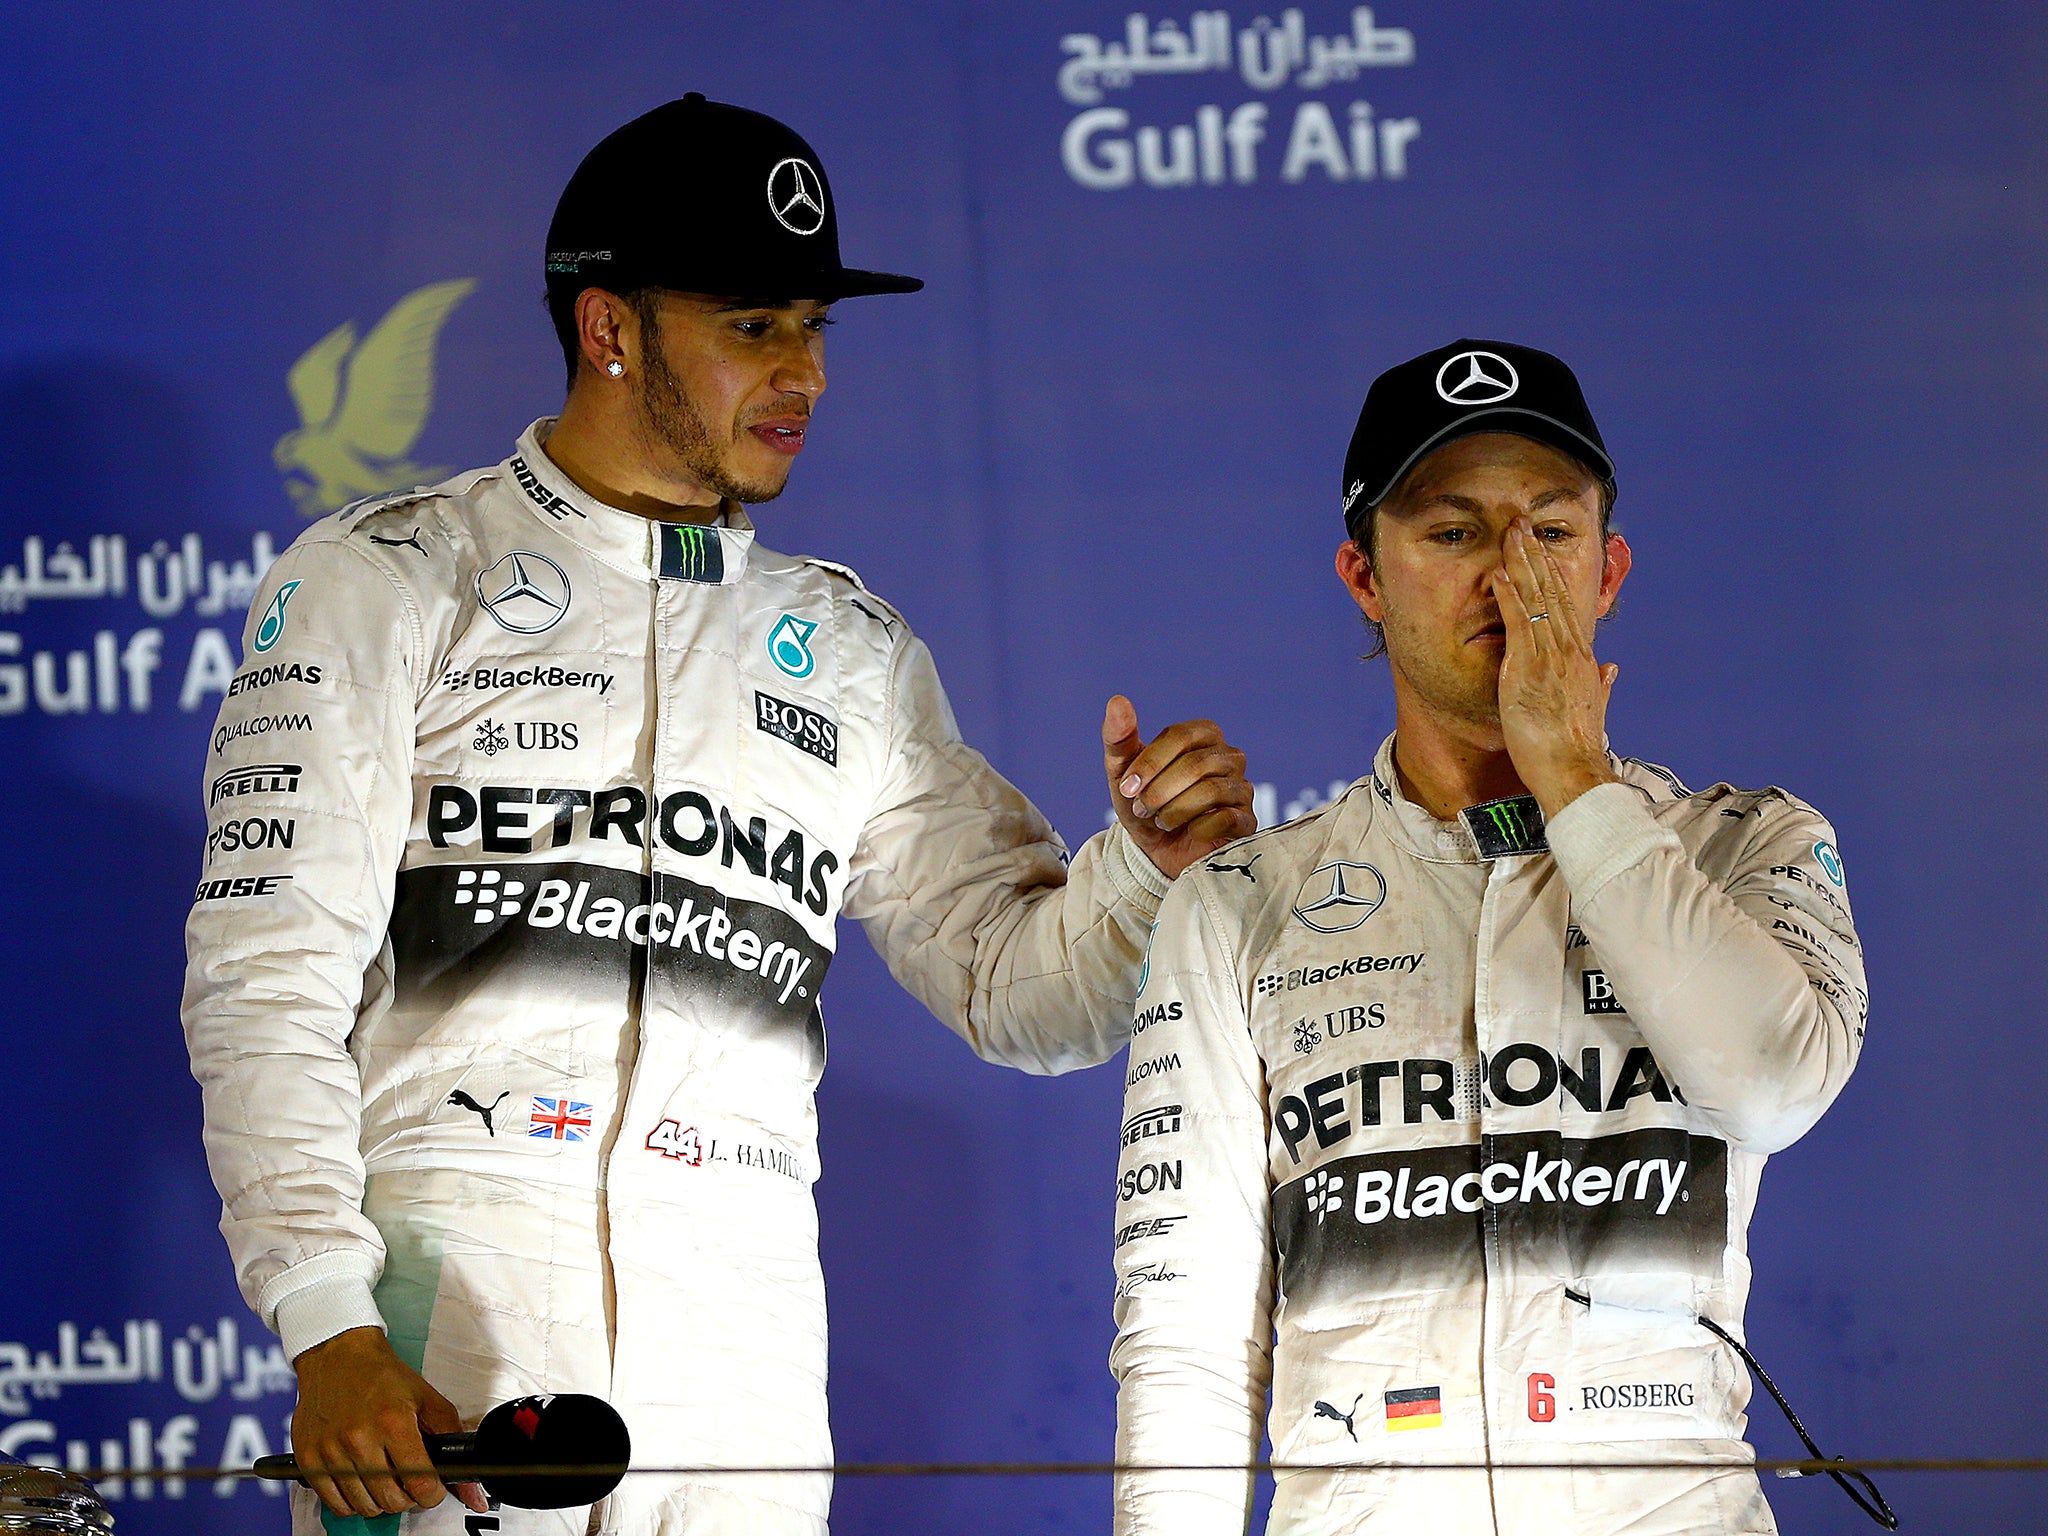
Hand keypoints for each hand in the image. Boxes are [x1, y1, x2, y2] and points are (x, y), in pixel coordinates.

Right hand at [289, 1327, 489, 1518]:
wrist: (337, 1355)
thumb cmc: (383, 1377)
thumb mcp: (427, 1399)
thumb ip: (452, 1440)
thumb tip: (472, 1489)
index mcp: (394, 1423)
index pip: (420, 1483)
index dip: (432, 1494)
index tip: (432, 1488)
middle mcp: (359, 1439)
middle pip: (391, 1500)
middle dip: (408, 1498)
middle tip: (408, 1481)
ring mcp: (330, 1451)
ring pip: (364, 1506)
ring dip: (380, 1500)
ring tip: (385, 1477)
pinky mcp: (308, 1459)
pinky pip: (335, 1504)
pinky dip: (352, 1501)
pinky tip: (361, 1481)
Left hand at [1103, 696, 1256, 878]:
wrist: (1155, 852)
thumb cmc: (1142, 804)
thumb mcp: (1122, 773)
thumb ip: (1118, 737)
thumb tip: (1117, 700)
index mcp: (1203, 735)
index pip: (1181, 736)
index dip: (1150, 762)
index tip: (1127, 787)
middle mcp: (1229, 756)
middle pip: (1196, 764)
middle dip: (1159, 790)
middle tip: (1142, 808)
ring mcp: (1241, 788)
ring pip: (1211, 790)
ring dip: (1174, 810)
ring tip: (1160, 821)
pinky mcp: (1247, 821)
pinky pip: (1227, 818)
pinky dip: (1197, 827)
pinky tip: (1188, 832)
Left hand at [1491, 519, 1619, 817]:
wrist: (1574, 772)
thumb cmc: (1577, 748)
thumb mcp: (1594, 710)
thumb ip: (1602, 687)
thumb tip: (1612, 669)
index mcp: (1583, 659)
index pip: (1566, 606)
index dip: (1552, 575)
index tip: (1540, 551)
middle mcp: (1570, 650)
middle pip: (1553, 592)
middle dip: (1536, 556)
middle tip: (1521, 524)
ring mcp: (1551, 656)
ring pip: (1538, 599)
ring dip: (1522, 563)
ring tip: (1510, 534)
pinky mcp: (1530, 668)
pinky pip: (1519, 623)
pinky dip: (1509, 596)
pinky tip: (1499, 574)